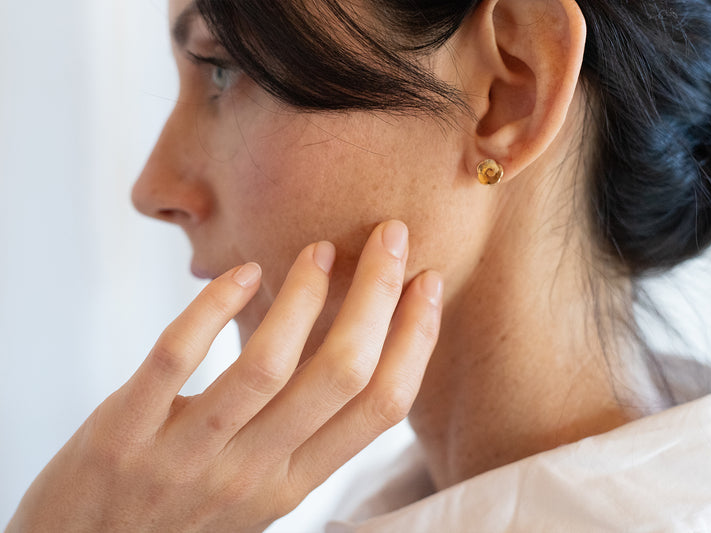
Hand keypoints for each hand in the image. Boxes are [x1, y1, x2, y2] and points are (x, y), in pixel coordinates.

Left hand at [7, 220, 442, 532]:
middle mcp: (252, 474)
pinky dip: (214, 306)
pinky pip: (177, 356)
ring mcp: (187, 456)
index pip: (379, 407)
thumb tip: (347, 354)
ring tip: (319, 249)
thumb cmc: (176, 515)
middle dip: (377, 294)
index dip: (416, 338)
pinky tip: (241, 273)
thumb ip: (298, 436)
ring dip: (304, 294)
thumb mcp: (255, 490)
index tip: (427, 283)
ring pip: (268, 364)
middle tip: (390, 236)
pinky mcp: (122, 435)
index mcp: (293, 484)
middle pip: (341, 374)